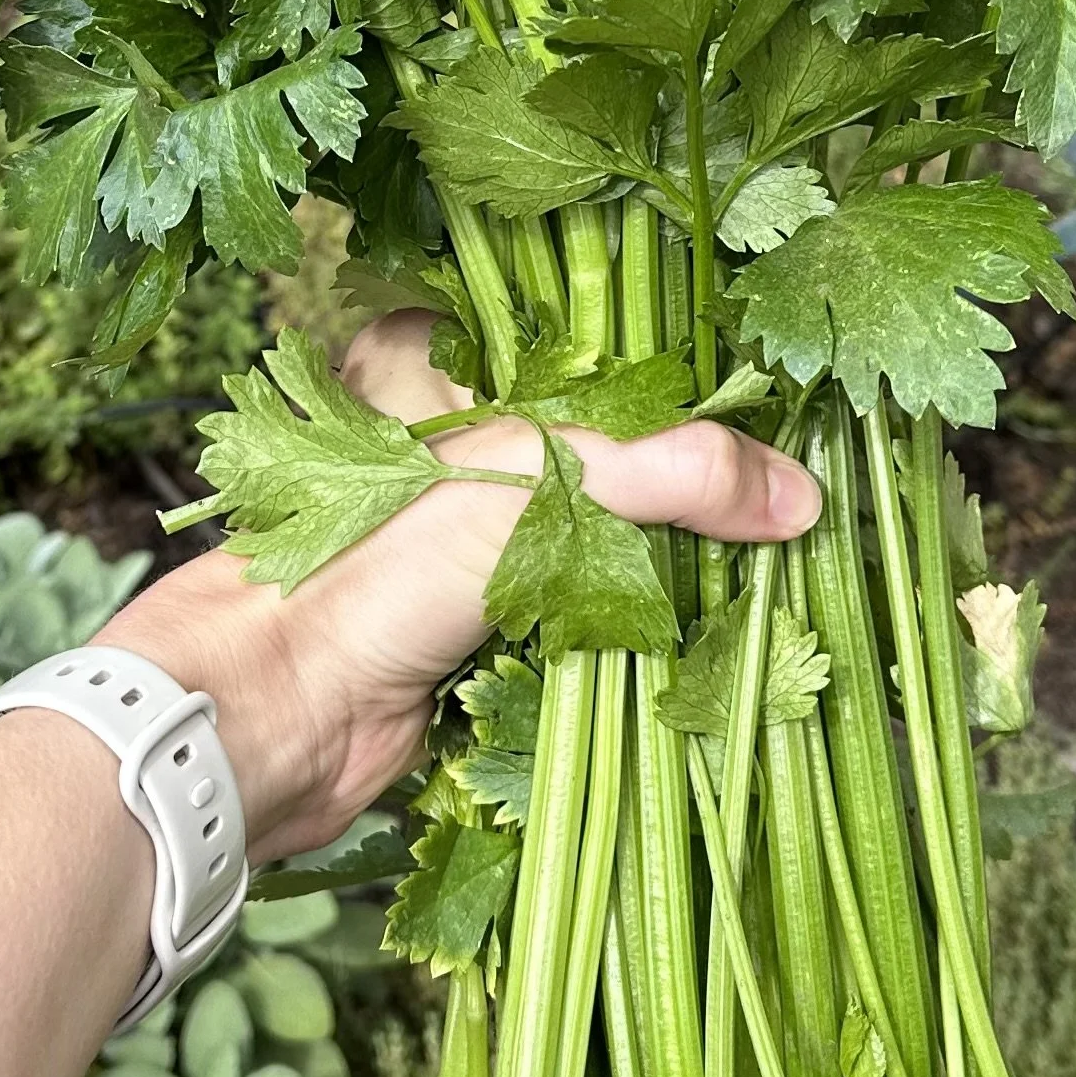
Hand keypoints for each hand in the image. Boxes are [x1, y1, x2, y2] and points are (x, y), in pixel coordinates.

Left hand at [115, 312, 822, 860]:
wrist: (271, 717)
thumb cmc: (378, 570)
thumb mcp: (539, 482)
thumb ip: (670, 473)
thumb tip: (802, 493)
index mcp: (466, 379)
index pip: (608, 359)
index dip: (695, 387)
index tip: (793, 417)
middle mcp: (475, 457)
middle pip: (619, 460)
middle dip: (701, 492)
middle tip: (804, 510)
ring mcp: (478, 550)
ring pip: (610, 547)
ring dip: (679, 575)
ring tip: (782, 578)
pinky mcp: (485, 639)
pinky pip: (588, 628)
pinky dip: (641, 640)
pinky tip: (708, 646)